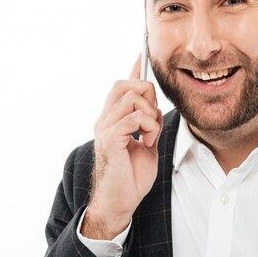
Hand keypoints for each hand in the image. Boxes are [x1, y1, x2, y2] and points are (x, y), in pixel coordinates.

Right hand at [81, 55, 162, 238]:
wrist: (121, 202)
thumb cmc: (132, 177)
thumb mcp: (146, 142)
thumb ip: (147, 123)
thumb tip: (153, 106)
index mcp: (112, 119)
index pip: (121, 86)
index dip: (134, 69)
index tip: (143, 54)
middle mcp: (105, 119)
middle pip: (124, 84)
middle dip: (146, 93)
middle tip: (152, 119)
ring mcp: (105, 128)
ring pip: (132, 97)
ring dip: (149, 114)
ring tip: (149, 135)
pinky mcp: (109, 139)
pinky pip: (133, 117)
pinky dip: (147, 126)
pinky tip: (146, 141)